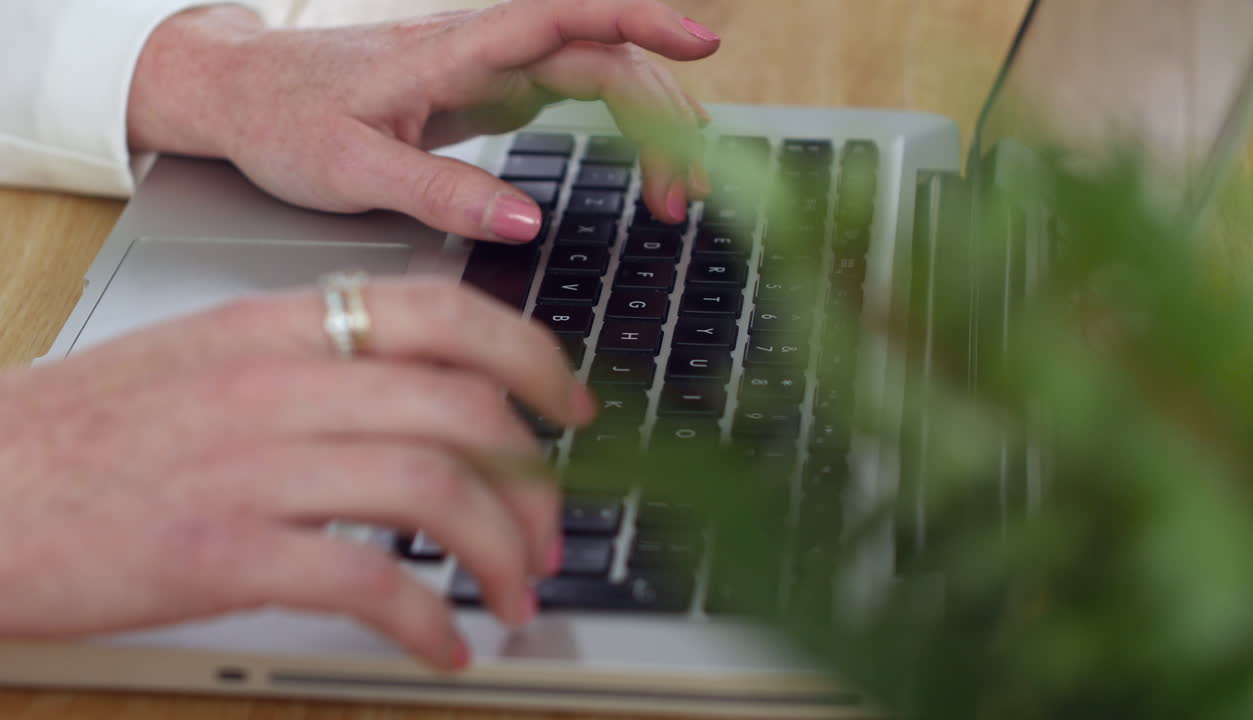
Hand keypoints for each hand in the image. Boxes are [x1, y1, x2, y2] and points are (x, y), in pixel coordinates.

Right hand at [0, 277, 594, 670]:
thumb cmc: (83, 432)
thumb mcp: (204, 357)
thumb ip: (311, 359)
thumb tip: (422, 387)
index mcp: (276, 326)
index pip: (445, 313)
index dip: (533, 359)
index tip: (571, 410)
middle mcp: (274, 381)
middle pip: (462, 406)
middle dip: (534, 480)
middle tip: (551, 531)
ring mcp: (248, 464)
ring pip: (432, 486)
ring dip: (501, 549)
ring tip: (518, 595)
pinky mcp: (216, 552)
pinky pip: (365, 581)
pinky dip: (428, 619)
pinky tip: (447, 646)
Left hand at [127, 0, 720, 243]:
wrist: (240, 94)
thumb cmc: (283, 121)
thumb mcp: (348, 170)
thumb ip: (436, 193)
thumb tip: (523, 221)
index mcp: (450, 53)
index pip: (562, 17)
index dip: (637, 21)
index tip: (701, 44)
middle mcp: (481, 49)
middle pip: (602, 55)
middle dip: (661, 117)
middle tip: (686, 193)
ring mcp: (490, 67)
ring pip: (598, 72)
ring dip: (650, 125)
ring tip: (676, 191)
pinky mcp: (488, 90)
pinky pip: (576, 92)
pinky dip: (620, 126)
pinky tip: (644, 160)